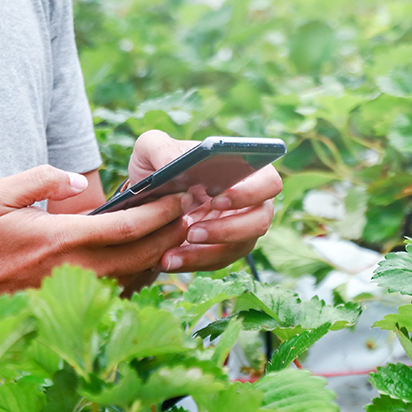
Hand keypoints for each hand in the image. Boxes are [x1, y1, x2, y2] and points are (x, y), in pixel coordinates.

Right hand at [0, 165, 188, 298]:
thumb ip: (41, 178)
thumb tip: (76, 180)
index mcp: (66, 240)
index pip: (132, 227)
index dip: (163, 212)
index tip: (182, 196)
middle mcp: (82, 270)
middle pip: (148, 253)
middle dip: (176, 231)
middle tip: (195, 210)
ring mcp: (83, 293)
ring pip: (141, 275)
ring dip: (164, 253)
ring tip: (180, 229)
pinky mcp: (79, 307)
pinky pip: (125, 291)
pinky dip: (144, 273)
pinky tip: (151, 254)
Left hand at [127, 130, 280, 272]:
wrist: (143, 197)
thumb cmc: (157, 165)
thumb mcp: (150, 148)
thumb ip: (160, 148)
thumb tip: (174, 163)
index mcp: (244, 171)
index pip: (267, 182)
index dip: (250, 193)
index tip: (217, 198)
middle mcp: (249, 202)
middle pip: (260, 221)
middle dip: (228, 230)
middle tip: (192, 233)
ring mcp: (239, 229)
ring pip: (238, 248)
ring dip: (206, 253)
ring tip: (171, 255)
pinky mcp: (222, 249)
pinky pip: (216, 262)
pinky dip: (192, 263)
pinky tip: (167, 260)